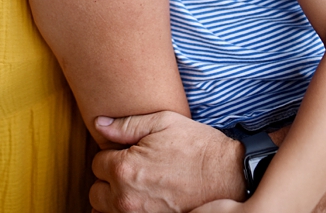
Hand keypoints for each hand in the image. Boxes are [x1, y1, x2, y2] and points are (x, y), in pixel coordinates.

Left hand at [90, 110, 245, 212]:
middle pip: (96, 191)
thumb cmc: (198, 147)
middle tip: (131, 168)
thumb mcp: (163, 122)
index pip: (97, 163)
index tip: (129, 152)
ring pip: (105, 210)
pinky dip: (127, 211)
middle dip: (109, 178)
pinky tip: (143, 198)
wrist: (229, 177)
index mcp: (125, 168)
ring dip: (115, 198)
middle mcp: (127, 197)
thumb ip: (126, 125)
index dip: (113, 154)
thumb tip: (99, 123)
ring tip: (136, 185)